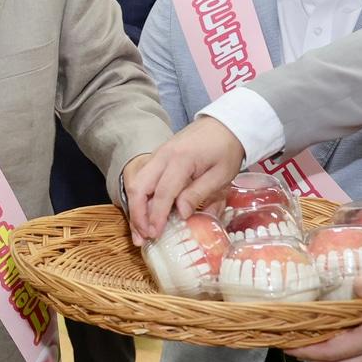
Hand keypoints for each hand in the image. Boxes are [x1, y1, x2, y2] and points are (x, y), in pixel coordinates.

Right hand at [127, 117, 245, 243]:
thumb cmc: (226, 150)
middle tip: (143, 237)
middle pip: (139, 187)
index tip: (155, 234)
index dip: (157, 215)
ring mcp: (157, 156)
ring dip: (135, 209)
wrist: (225, 124)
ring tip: (140, 232)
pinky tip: (144, 215)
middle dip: (137, 214)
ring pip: (136, 184)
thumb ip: (199, 193)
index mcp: (181, 159)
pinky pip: (142, 180)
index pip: (163, 192)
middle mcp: (162, 156)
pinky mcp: (157, 158)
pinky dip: (140, 200)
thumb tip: (182, 215)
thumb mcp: (221, 174)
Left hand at [284, 264, 361, 361]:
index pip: (330, 353)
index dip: (305, 350)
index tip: (284, 344)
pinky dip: (350, 350)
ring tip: (317, 337)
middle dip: (315, 360)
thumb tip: (347, 289)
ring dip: (333, 356)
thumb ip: (360, 286)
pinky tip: (345, 333)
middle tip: (298, 344)